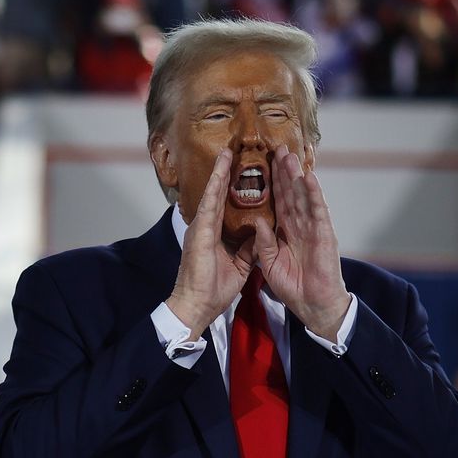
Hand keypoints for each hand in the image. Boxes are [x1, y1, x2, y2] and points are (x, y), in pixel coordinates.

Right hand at [166, 150, 256, 333]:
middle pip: (218, 195)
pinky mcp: (200, 233)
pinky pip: (210, 205)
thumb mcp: (240, 266)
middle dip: (225, 173)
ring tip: (227, 153)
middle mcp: (205, 227)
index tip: (241, 171)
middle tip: (231, 151)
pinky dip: (216, 187)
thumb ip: (248, 249)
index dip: (232, 188)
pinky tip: (221, 172)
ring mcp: (200, 228)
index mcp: (214, 235)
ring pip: (212, 194)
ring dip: (220, 173)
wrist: (197, 306)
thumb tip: (261, 235)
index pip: (226, 206)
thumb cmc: (213, 290)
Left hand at [254, 145, 350, 338]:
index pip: (278, 202)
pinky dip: (314, 194)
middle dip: (285, 171)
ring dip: (298, 176)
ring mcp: (314, 228)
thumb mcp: (269, 264)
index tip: (264, 164)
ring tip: (291, 155)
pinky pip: (318, 210)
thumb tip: (257, 221)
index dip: (272, 183)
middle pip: (291, 193)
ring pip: (303, 196)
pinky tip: (309, 177)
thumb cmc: (293, 287)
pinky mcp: (325, 234)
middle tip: (278, 148)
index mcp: (286, 232)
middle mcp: (300, 226)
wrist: (313, 305)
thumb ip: (264, 243)